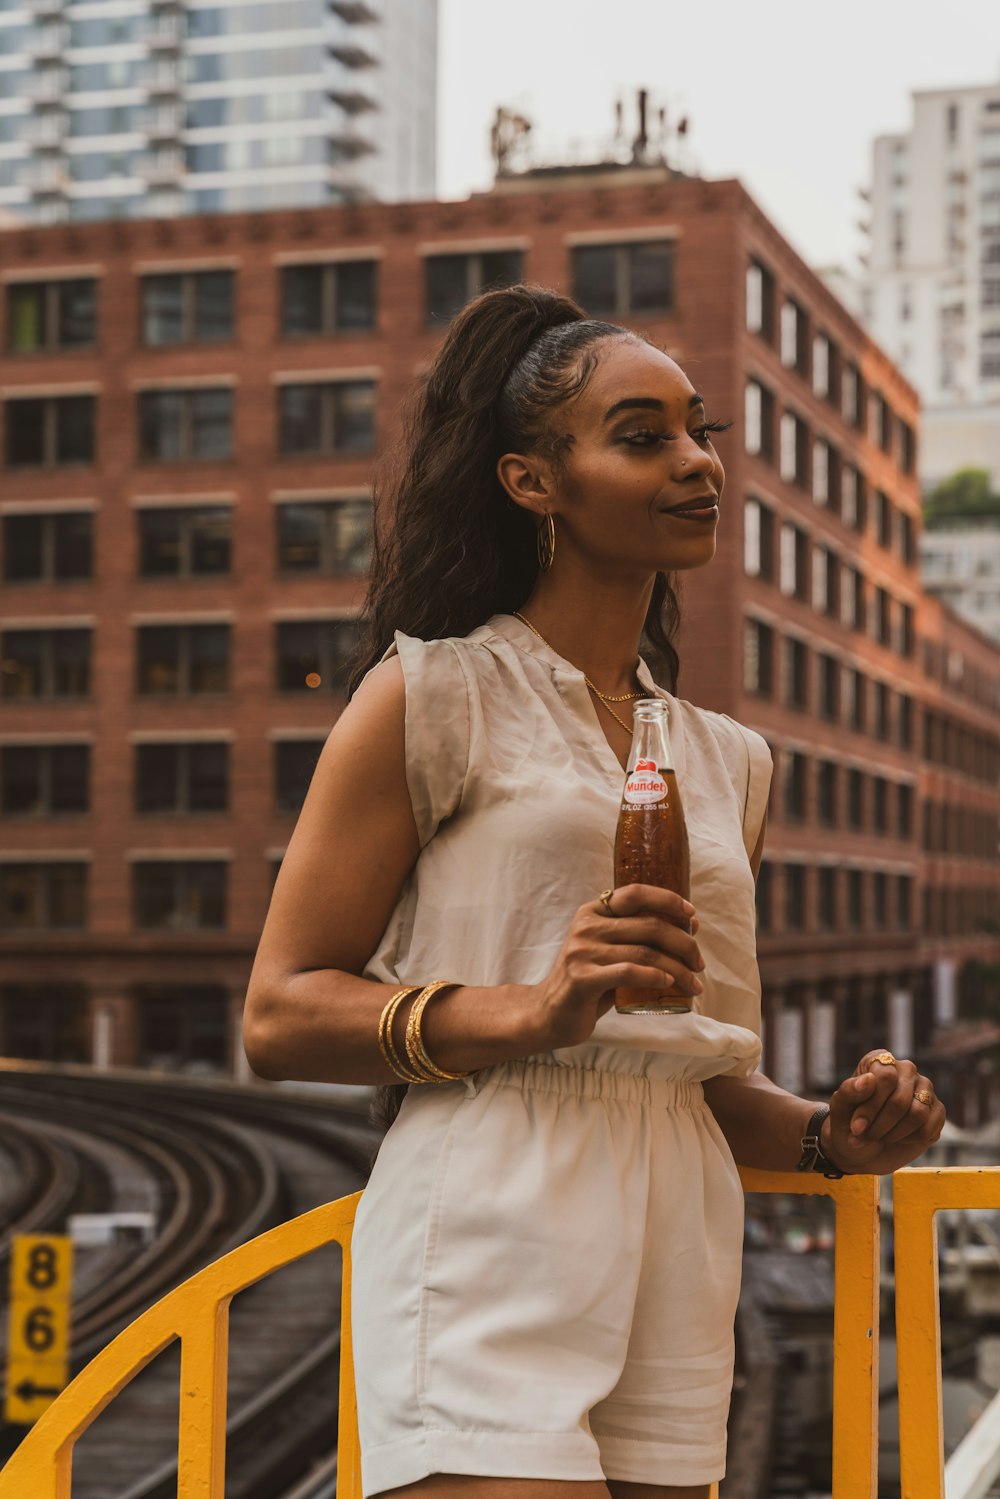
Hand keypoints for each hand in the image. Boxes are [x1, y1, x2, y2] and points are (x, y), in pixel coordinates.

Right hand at [531, 884, 703, 1049]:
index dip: (668, 900)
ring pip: (645, 952)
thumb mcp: (610, 951)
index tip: (692, 915)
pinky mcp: (583, 978)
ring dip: (678, 969)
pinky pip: (629, 972)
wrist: (550, 1013)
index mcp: (593, 912)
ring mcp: (582, 951)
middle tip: (699, 964)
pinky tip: (669, 984)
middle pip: (649, 925)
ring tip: (693, 984)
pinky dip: (655, 977)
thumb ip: (639, 937)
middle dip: (684, 944)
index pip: (635, 894)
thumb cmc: (589, 981)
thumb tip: (690, 924)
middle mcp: (586, 926)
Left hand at [821, 1051, 945, 1175]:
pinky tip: (897, 1138)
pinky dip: (909, 1140)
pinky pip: (929, 1129)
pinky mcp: (936, 1111)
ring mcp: (924, 1089)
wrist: (861, 1149)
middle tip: (863, 1138)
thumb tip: (869, 1080)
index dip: (870, 1107)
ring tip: (878, 1138)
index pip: (885, 1078)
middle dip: (879, 1126)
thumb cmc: (847, 1123)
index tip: (856, 1127)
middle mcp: (906, 1070)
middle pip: (900, 1100)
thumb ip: (849, 1091)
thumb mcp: (839, 1108)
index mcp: (880, 1060)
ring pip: (917, 1115)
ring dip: (893, 1134)